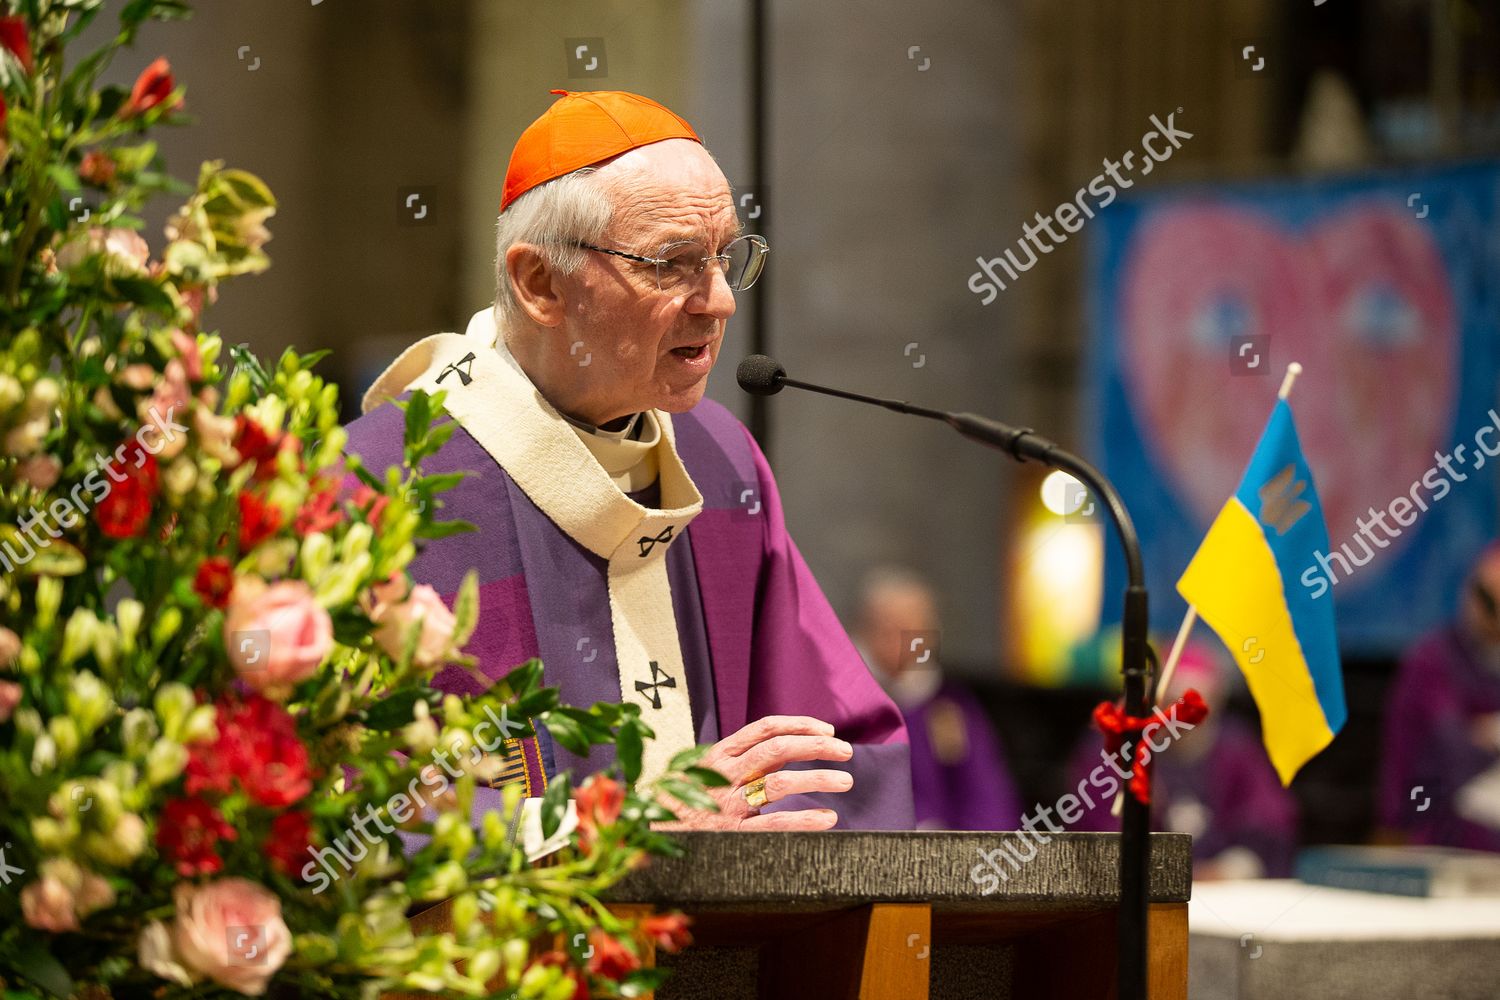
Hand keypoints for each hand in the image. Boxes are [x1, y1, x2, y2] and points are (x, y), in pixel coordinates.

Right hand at [655, 715, 853, 829]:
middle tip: (845, 751)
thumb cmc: (684, 802)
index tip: (827, 729)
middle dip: (816, 746)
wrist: (649, 837)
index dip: (799, 725)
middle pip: (777, 749)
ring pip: (779, 783)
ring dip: (817, 779)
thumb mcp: (708, 772)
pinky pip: (773, 825)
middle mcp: (723, 774)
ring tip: (845, 781)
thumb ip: (745, 760)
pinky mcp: (731, 833)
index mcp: (719, 754)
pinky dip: (805, 820)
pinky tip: (828, 818)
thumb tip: (789, 746)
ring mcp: (727, 804)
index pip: (764, 728)